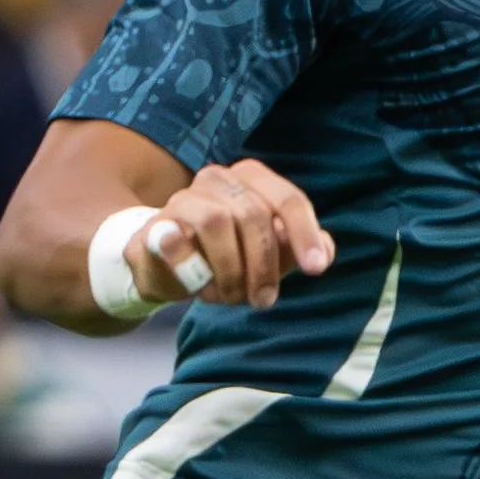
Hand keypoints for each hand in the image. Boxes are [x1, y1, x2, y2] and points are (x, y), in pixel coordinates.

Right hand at [132, 157, 334, 310]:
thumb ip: (297, 249)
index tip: (316, 269)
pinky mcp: (153, 226)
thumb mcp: (266, 255)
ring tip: (230, 296)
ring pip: (216, 221)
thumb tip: (327, 251)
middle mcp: (217, 179)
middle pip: (254, 215)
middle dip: (264, 265)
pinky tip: (197, 283)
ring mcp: (182, 199)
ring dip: (230, 269)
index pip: (287, 198)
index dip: (305, 233)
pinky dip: (190, 266)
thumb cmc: (223, 256)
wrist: (163, 266)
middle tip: (262, 300)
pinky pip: (173, 239)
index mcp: (250, 178)